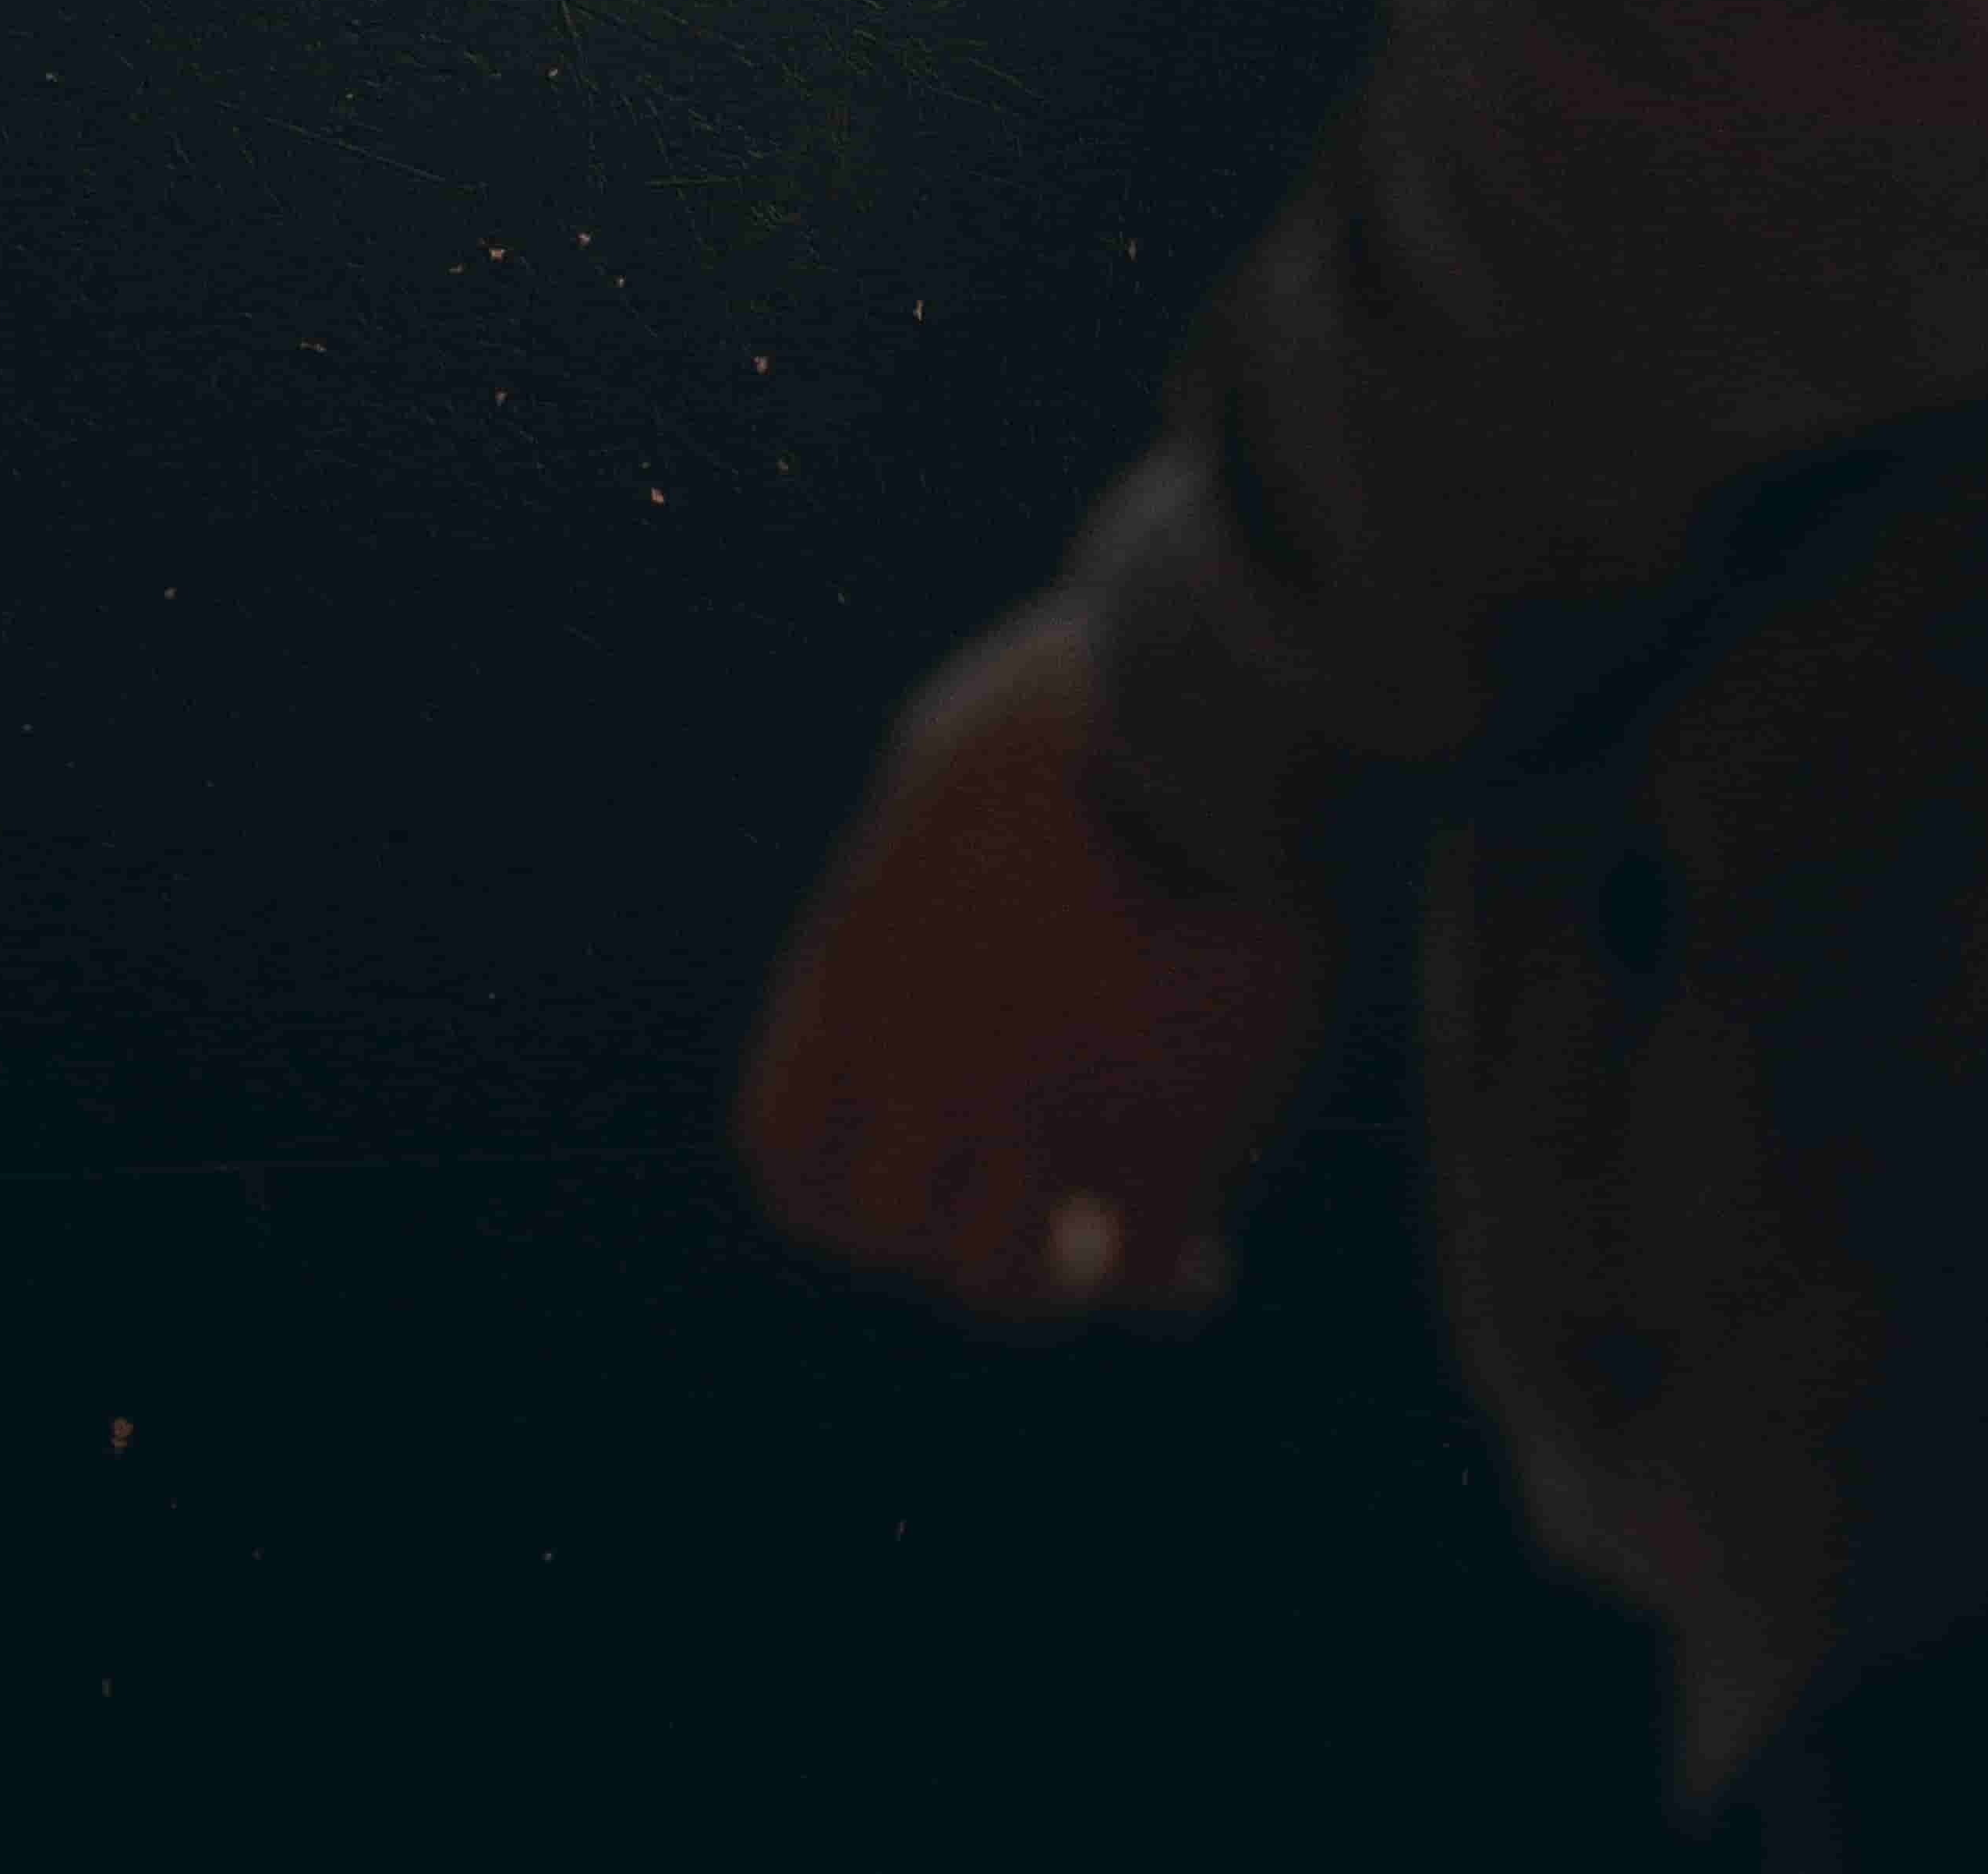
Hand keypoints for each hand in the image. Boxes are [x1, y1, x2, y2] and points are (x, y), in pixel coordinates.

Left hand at [733, 598, 1330, 1328]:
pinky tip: (1200, 1265)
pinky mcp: (1157, 1145)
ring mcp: (1035, 1121)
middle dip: (945, 1230)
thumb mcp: (948, 771)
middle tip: (1017, 1209)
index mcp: (859, 979)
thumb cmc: (1074, 705)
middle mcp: (922, 1070)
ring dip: (1050, 1271)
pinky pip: (1142, 1269)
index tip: (907, 1166)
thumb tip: (939, 873)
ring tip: (1100, 1248)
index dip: (836, 1188)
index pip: (787, 1152)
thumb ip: (923, 863)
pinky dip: (1164, 1282)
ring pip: (1002, 1277)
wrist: (1188, 720)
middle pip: (883, 1228)